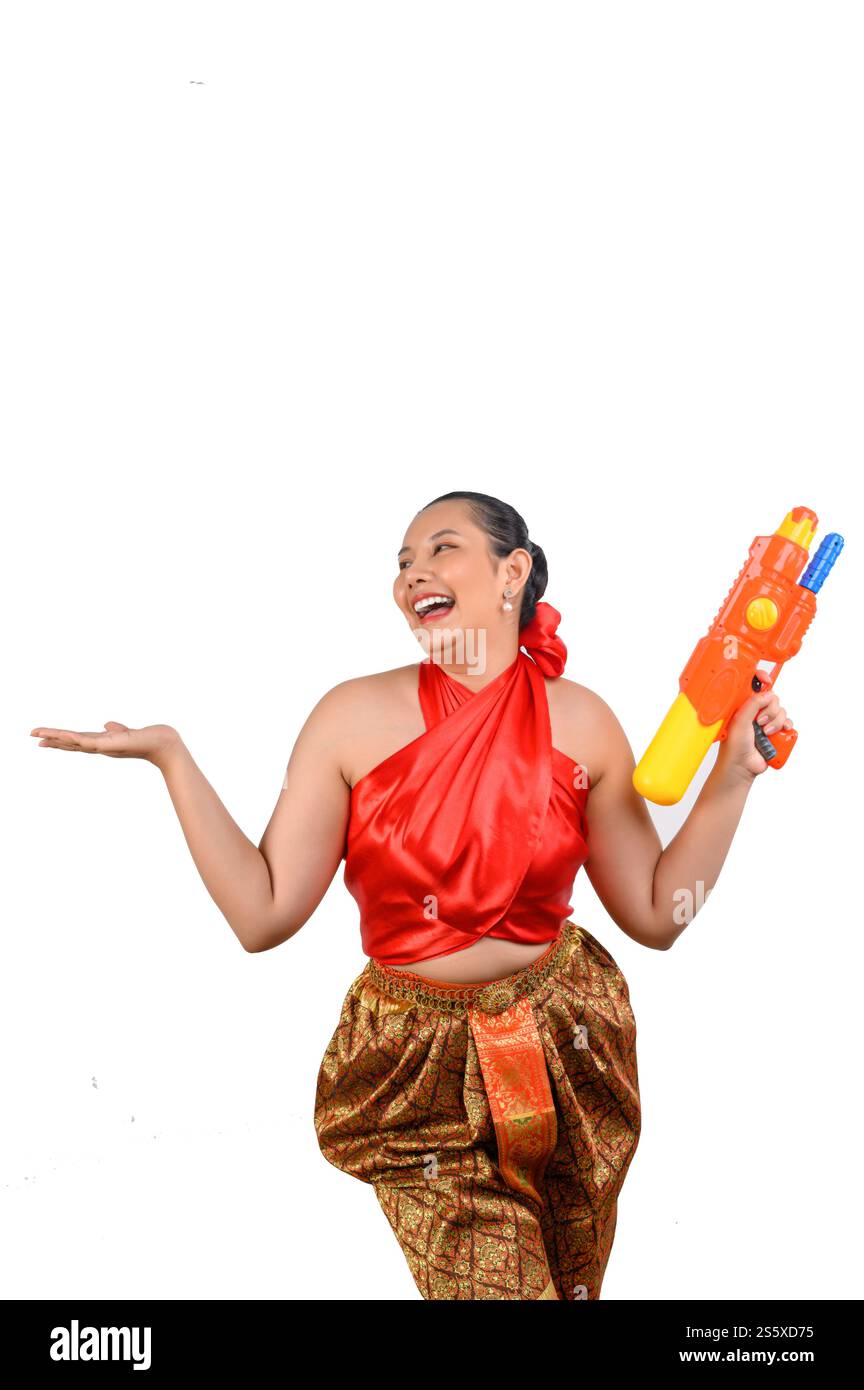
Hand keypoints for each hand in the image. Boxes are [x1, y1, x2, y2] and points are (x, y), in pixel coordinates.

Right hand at [30, 721, 181, 770]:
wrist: (164, 744)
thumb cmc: (148, 739)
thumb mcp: (126, 732)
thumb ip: (116, 729)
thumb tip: (108, 724)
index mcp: (102, 743)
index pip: (77, 741)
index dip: (60, 739)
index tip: (44, 738)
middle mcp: (100, 747)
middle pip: (70, 743)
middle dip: (52, 740)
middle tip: (33, 736)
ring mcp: (103, 747)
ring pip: (73, 742)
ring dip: (55, 738)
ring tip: (37, 734)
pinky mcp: (109, 744)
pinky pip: (87, 740)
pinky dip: (72, 737)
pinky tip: (61, 734)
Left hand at [713, 678, 793, 785]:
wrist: (741, 768)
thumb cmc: (734, 747)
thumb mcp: (740, 721)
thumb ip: (752, 704)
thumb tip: (766, 693)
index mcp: (743, 706)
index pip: (754, 686)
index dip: (761, 679)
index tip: (766, 680)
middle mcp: (755, 712)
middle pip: (773, 699)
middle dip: (770, 710)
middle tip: (759, 722)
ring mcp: (765, 722)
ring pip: (781, 711)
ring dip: (776, 722)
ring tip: (765, 733)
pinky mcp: (775, 732)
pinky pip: (788, 723)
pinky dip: (786, 728)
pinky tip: (777, 734)